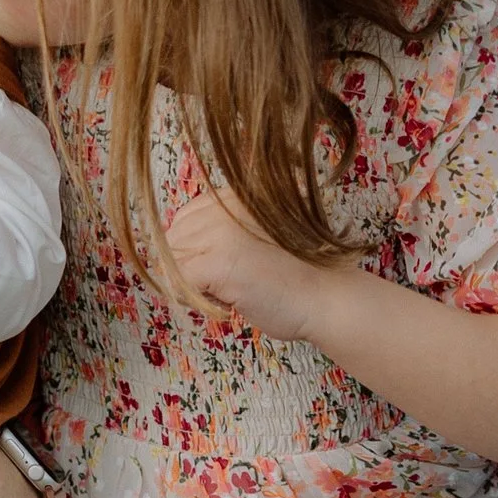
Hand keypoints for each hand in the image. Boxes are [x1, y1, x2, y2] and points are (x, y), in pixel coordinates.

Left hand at [164, 188, 343, 342]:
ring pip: (172, 262)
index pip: (183, 220)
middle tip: (231, 282)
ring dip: (194, 284)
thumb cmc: (294, 274)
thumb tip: (170, 248)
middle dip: (191, 267)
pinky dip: (196, 300)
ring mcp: (220, 231)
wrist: (328, 296)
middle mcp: (224, 205)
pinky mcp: (218, 261)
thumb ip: (220, 230)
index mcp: (234, 194)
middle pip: (172, 241)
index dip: (196, 251)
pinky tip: (229, 302)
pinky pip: (178, 284)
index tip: (226, 268)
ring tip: (233, 290)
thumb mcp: (253, 235)